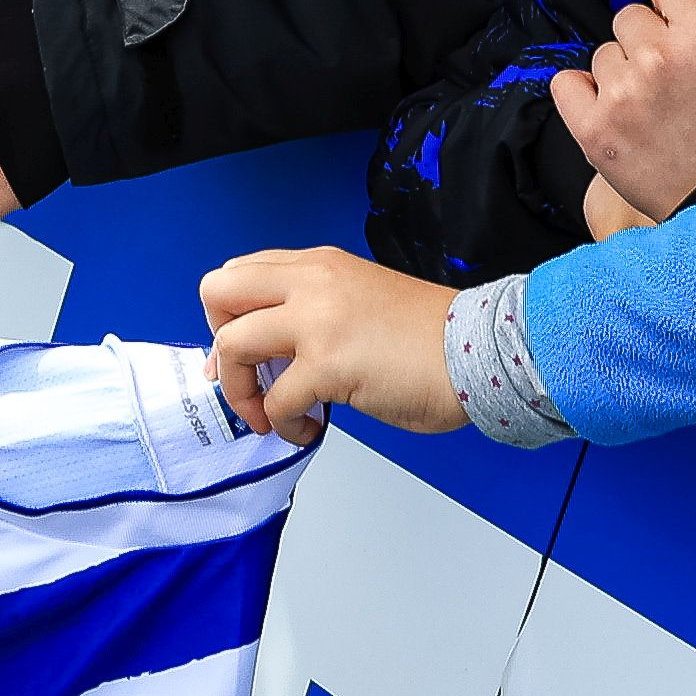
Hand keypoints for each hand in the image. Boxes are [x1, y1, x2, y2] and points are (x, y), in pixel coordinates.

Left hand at [197, 246, 461, 445]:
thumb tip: (272, 350)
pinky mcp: (328, 364)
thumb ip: (314, 310)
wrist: (479, 350)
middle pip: (217, 292)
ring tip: (268, 414)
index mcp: (319, 266)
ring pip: (231, 345)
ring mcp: (316, 321)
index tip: (240, 351)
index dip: (228, 316)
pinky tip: (308, 429)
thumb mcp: (360, 298)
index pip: (241, 272)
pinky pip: (276, 401)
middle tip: (240, 375)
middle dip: (215, 340)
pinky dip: (282, 425)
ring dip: (240, 391)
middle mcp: (311, 284)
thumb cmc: (430, 336)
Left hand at [546, 0, 695, 222]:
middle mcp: (659, 58)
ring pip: (603, 52)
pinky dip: (583, 95)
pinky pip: (566, 83)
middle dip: (648, 41)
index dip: (676, 7)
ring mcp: (622, 94)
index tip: (685, 38)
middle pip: (629, 16)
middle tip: (673, 81)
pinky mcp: (593, 128)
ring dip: (622, 73)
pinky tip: (614, 112)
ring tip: (653, 106)